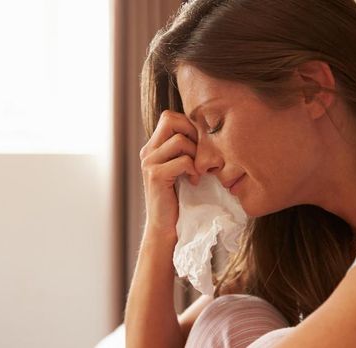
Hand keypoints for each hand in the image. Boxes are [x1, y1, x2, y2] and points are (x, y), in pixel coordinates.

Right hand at [139, 110, 199, 241]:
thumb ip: (185, 150)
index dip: (188, 124)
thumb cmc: (179, 198)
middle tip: (199, 154)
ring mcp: (149, 163)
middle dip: (191, 133)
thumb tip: (207, 131)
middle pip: (170, 119)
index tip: (198, 145)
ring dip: (195, 154)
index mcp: (153, 147)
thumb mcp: (181, 169)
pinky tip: (193, 181)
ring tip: (197, 171)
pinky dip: (193, 170)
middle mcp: (148, 151)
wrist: (166, 227)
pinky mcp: (155, 176)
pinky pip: (183, 160)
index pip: (169, 117)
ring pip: (179, 140)